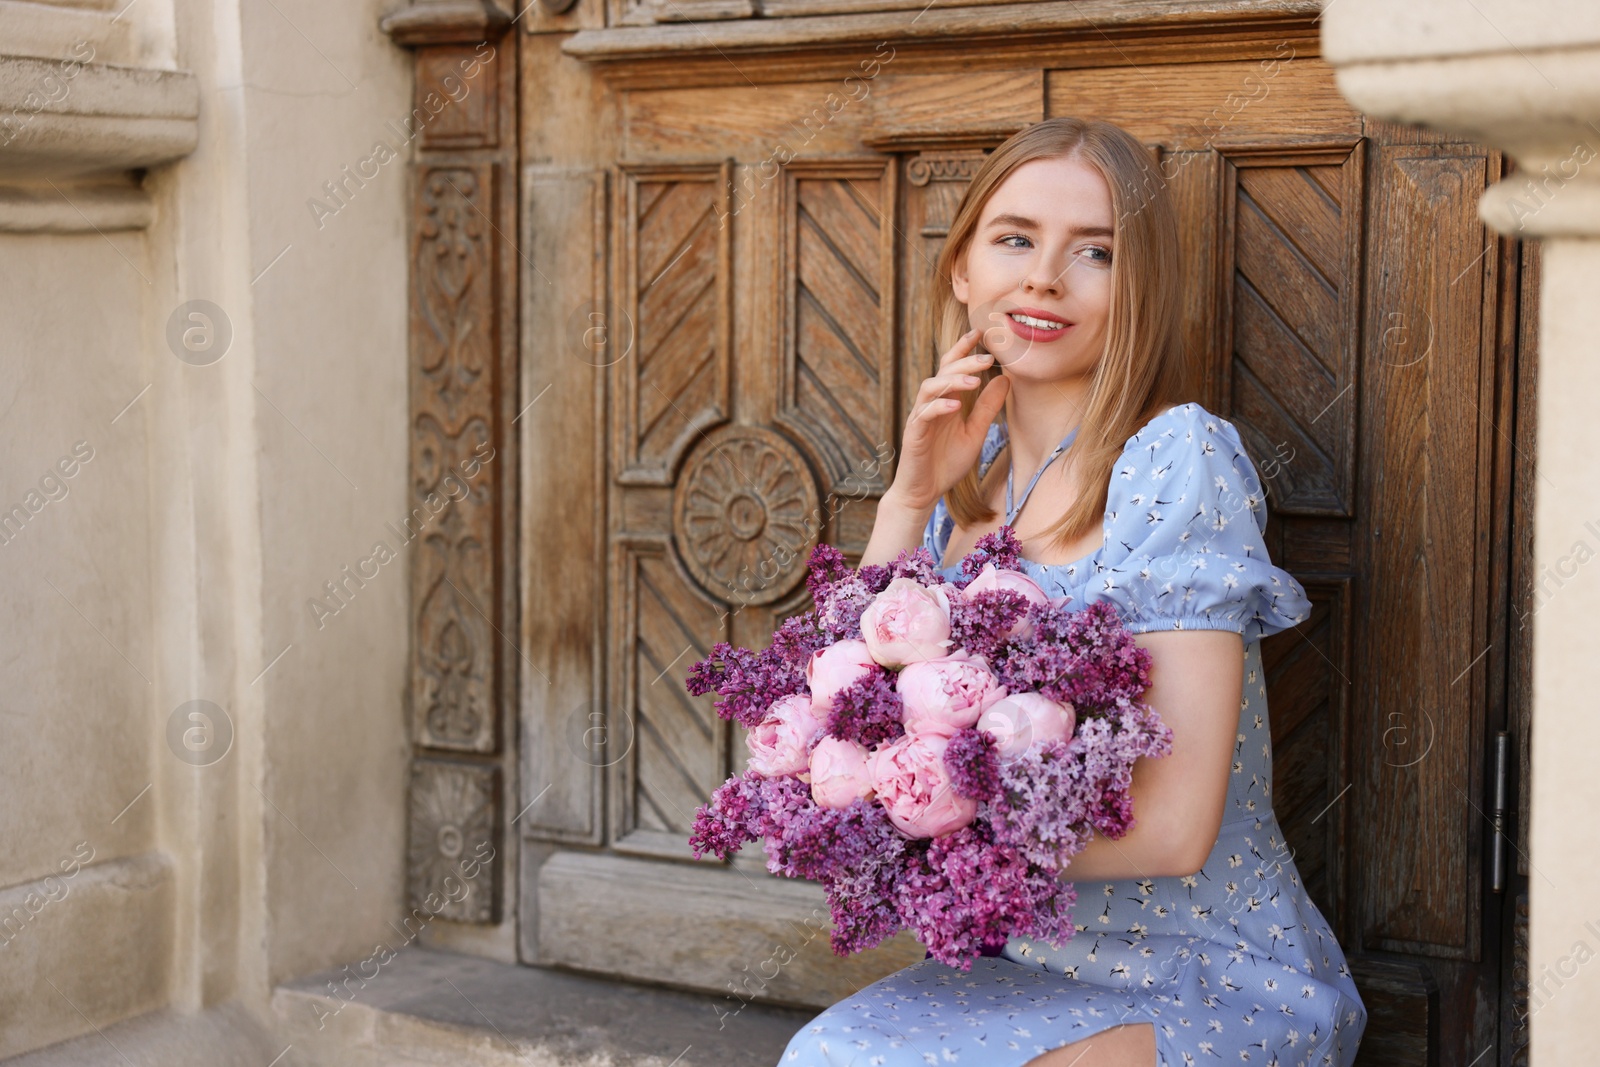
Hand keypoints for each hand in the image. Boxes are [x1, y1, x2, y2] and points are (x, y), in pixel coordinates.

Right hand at [888, 329, 1009, 512]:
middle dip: (964, 361)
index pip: (952, 367)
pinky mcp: (913, 433)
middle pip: (943, 372)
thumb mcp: (975, 433)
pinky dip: (939, 407)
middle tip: (988, 357)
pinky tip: (955, 406)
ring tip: (974, 381)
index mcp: (946, 401)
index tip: (981, 333)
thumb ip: (987, 408)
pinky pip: (923, 414)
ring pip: (930, 387)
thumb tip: (1005, 380)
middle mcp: (931, 404)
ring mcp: (920, 417)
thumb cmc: (946, 463)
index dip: (963, 348)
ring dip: (952, 381)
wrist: (924, 492)